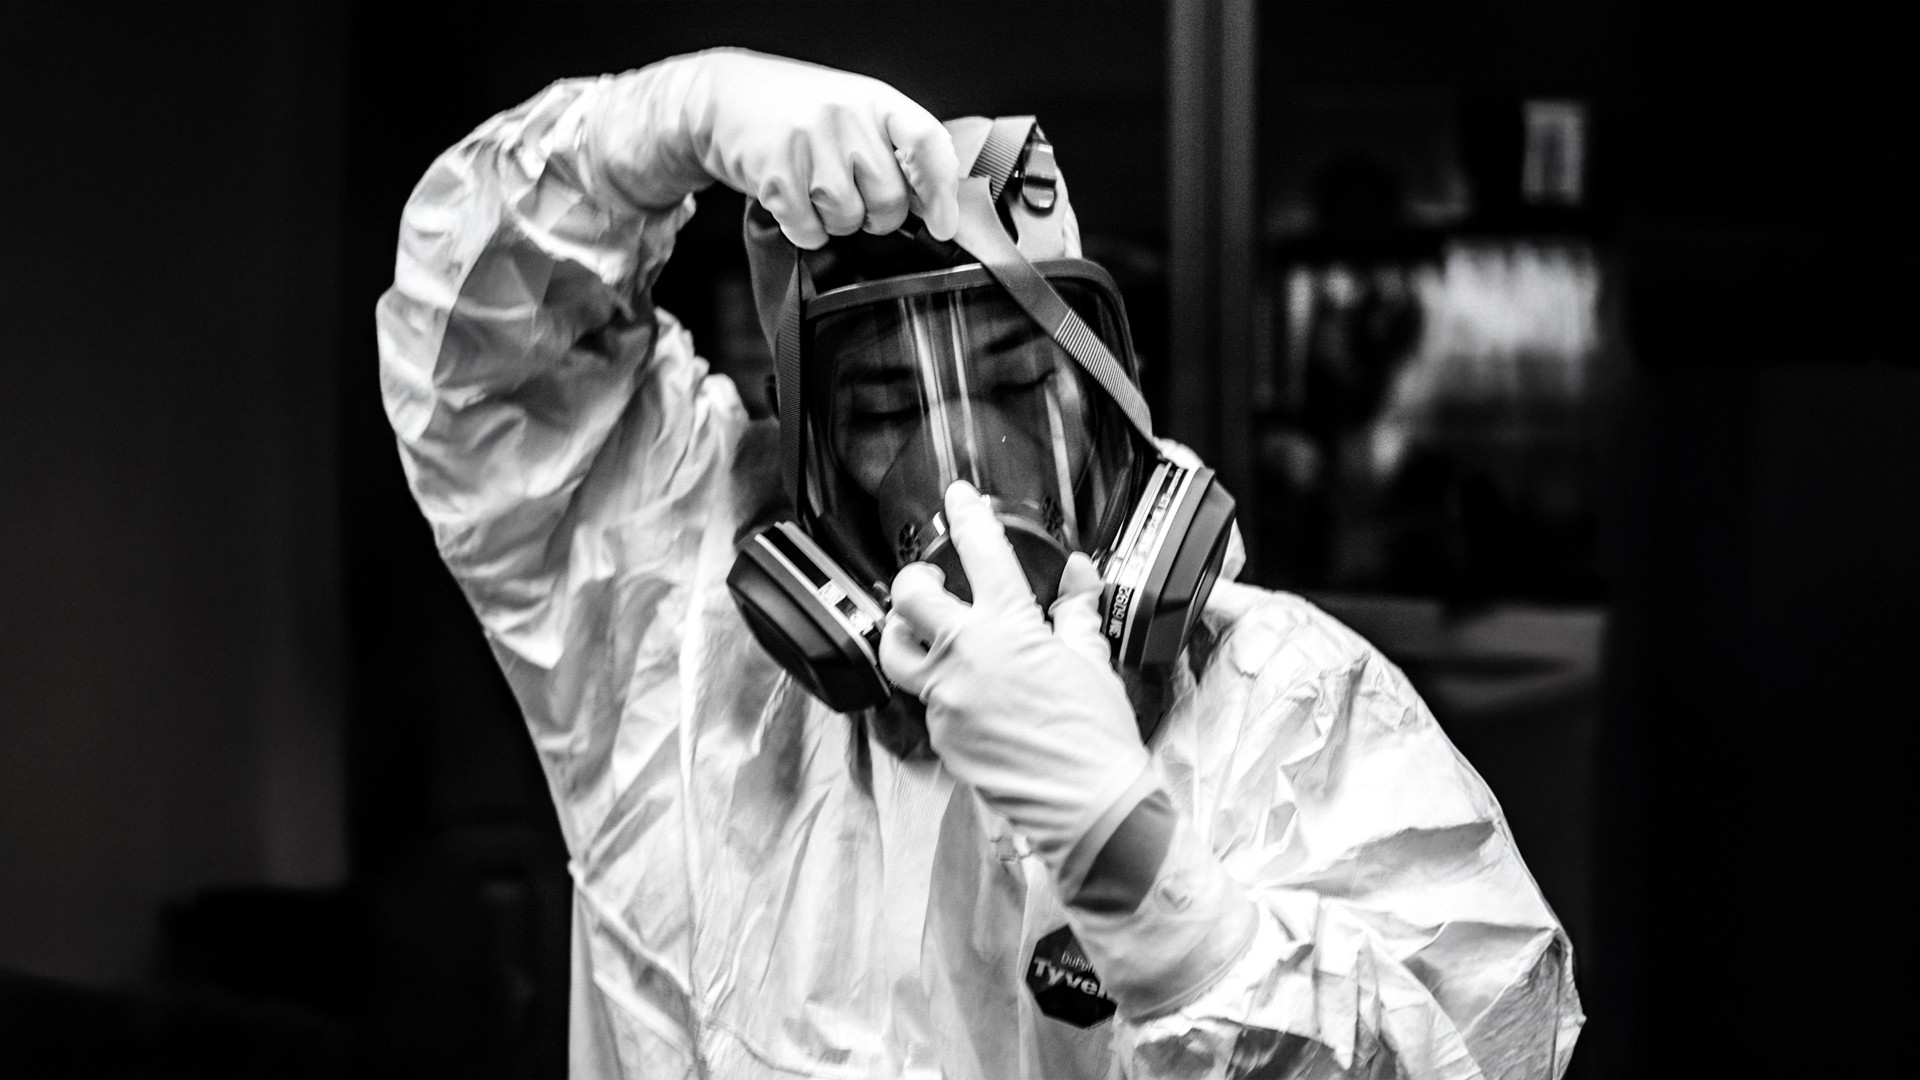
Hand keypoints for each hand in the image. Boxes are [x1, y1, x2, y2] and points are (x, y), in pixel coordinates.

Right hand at [595, 49, 958, 248]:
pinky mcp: (777, 172)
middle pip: (889, 200)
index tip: (943, 225)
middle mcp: (846, 116)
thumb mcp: (852, 113)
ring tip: (815, 192)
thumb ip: (893, 149)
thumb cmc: (795, 113)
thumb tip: (937, 206)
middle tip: (852, 197)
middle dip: (875, 216)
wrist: (721, 100)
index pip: (927, 143)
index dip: (941, 191)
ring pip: (848, 219)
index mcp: (876, 100)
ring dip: (835, 222)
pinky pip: (810, 230)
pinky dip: (805, 230)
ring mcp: (810, 142)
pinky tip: (793, 203)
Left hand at [880, 482, 1152, 882]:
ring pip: (895, 651)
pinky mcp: (941, 737)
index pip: (979, 552)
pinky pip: (925, 700)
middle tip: (930, 580)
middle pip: (908, 598)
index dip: (967, 516)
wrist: (1089, 809)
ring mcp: (945, 700)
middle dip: (914, 579)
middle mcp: (965, 658)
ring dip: (904, 633)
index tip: (960, 498)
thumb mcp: (1093, 660)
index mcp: (1009, 628)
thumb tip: (1076, 574)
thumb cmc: (1098, 734)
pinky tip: (969, 692)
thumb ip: (1075, 611)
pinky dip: (940, 687)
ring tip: (927, 631)